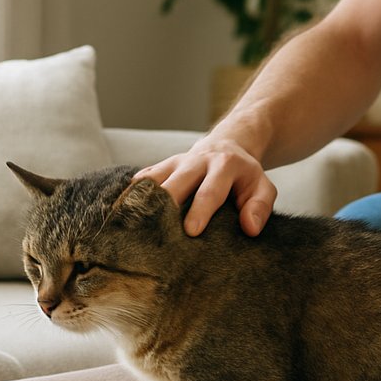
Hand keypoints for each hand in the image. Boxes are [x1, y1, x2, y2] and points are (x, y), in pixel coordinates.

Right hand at [135, 137, 276, 237]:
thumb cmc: (245, 178)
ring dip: (142, 201)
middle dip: (164, 207)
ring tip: (129, 226)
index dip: (200, 211)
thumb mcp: (263, 188)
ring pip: (153, 181)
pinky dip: (129, 196)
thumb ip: (260, 206)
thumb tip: (250, 228)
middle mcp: (196, 161)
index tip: (191, 231)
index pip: (210, 191)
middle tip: (154, 232)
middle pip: (175, 183)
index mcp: (223, 166)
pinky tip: (117, 215)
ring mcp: (174, 163)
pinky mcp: (159, 167)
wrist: (226, 148)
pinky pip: (141, 180)